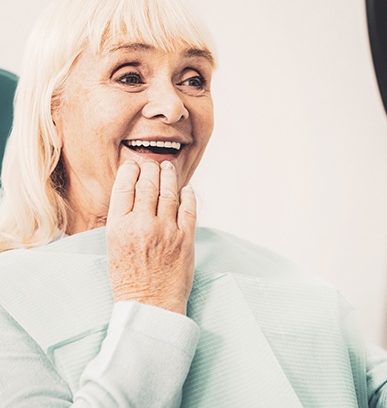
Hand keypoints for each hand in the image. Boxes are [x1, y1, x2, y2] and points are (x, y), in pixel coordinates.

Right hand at [106, 159, 195, 314]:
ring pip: (169, 191)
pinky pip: (189, 208)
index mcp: (119, 227)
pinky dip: (188, 194)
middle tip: (153, 163)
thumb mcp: (113, 247)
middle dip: (150, 168)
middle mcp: (142, 225)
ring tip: (168, 168)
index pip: (124, 186)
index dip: (130, 170)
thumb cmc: (129, 280)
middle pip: (148, 184)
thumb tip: (134, 193)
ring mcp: (166, 231)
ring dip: (169, 176)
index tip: (134, 165)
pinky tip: (186, 189)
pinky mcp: (185, 239)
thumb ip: (122, 220)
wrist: (149, 306)